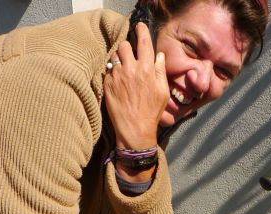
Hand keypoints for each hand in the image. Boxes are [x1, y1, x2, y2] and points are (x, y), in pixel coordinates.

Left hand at [104, 22, 168, 150]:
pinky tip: (118, 82)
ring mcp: (118, 76)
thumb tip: (159, 57)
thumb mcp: (163, 93)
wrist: (134, 129)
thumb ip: (161, 72)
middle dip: (127, 47)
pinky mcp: (108, 83)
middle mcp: (132, 69)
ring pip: (115, 55)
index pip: (144, 42)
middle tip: (130, 55)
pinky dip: (113, 72)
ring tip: (123, 68)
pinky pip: (109, 70)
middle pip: (125, 45)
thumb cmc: (151, 113)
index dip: (142, 30)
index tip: (140, 27)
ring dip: (119, 58)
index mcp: (148, 70)